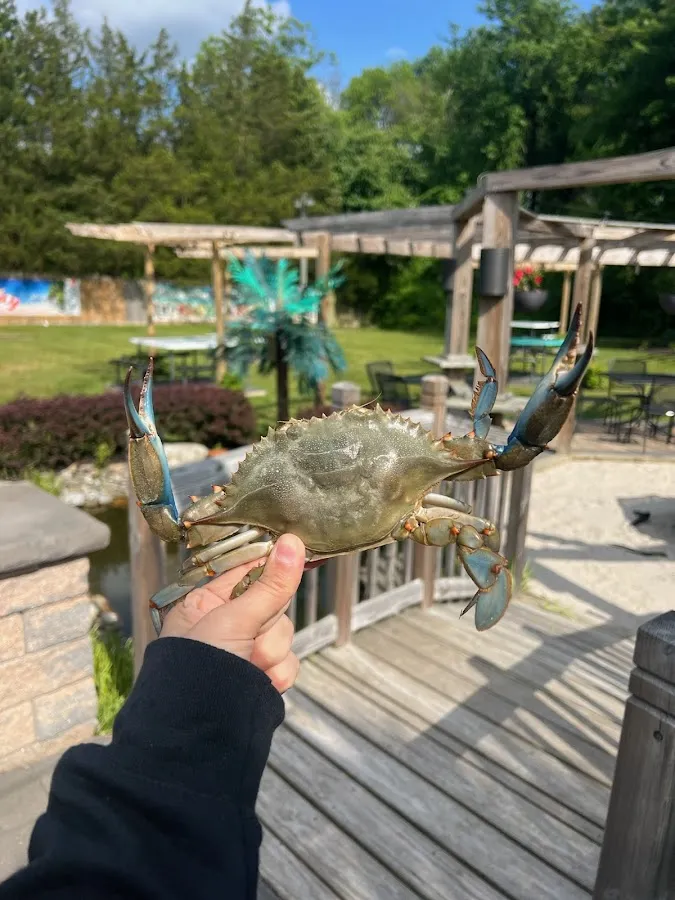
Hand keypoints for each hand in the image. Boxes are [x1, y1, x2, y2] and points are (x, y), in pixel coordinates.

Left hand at [160, 534, 304, 693]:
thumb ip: (270, 585)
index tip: (291, 548)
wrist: (198, 733)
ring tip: (249, 666)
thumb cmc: (198, 669)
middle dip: (267, 622)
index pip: (246, 570)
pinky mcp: (261, 677)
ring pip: (282, 634)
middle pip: (272, 602)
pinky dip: (276, 674)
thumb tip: (293, 543)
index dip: (269, 562)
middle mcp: (226, 625)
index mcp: (206, 603)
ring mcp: (245, 652)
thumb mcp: (234, 619)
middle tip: (252, 633)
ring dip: (270, 652)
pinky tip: (258, 682)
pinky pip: (287, 663)